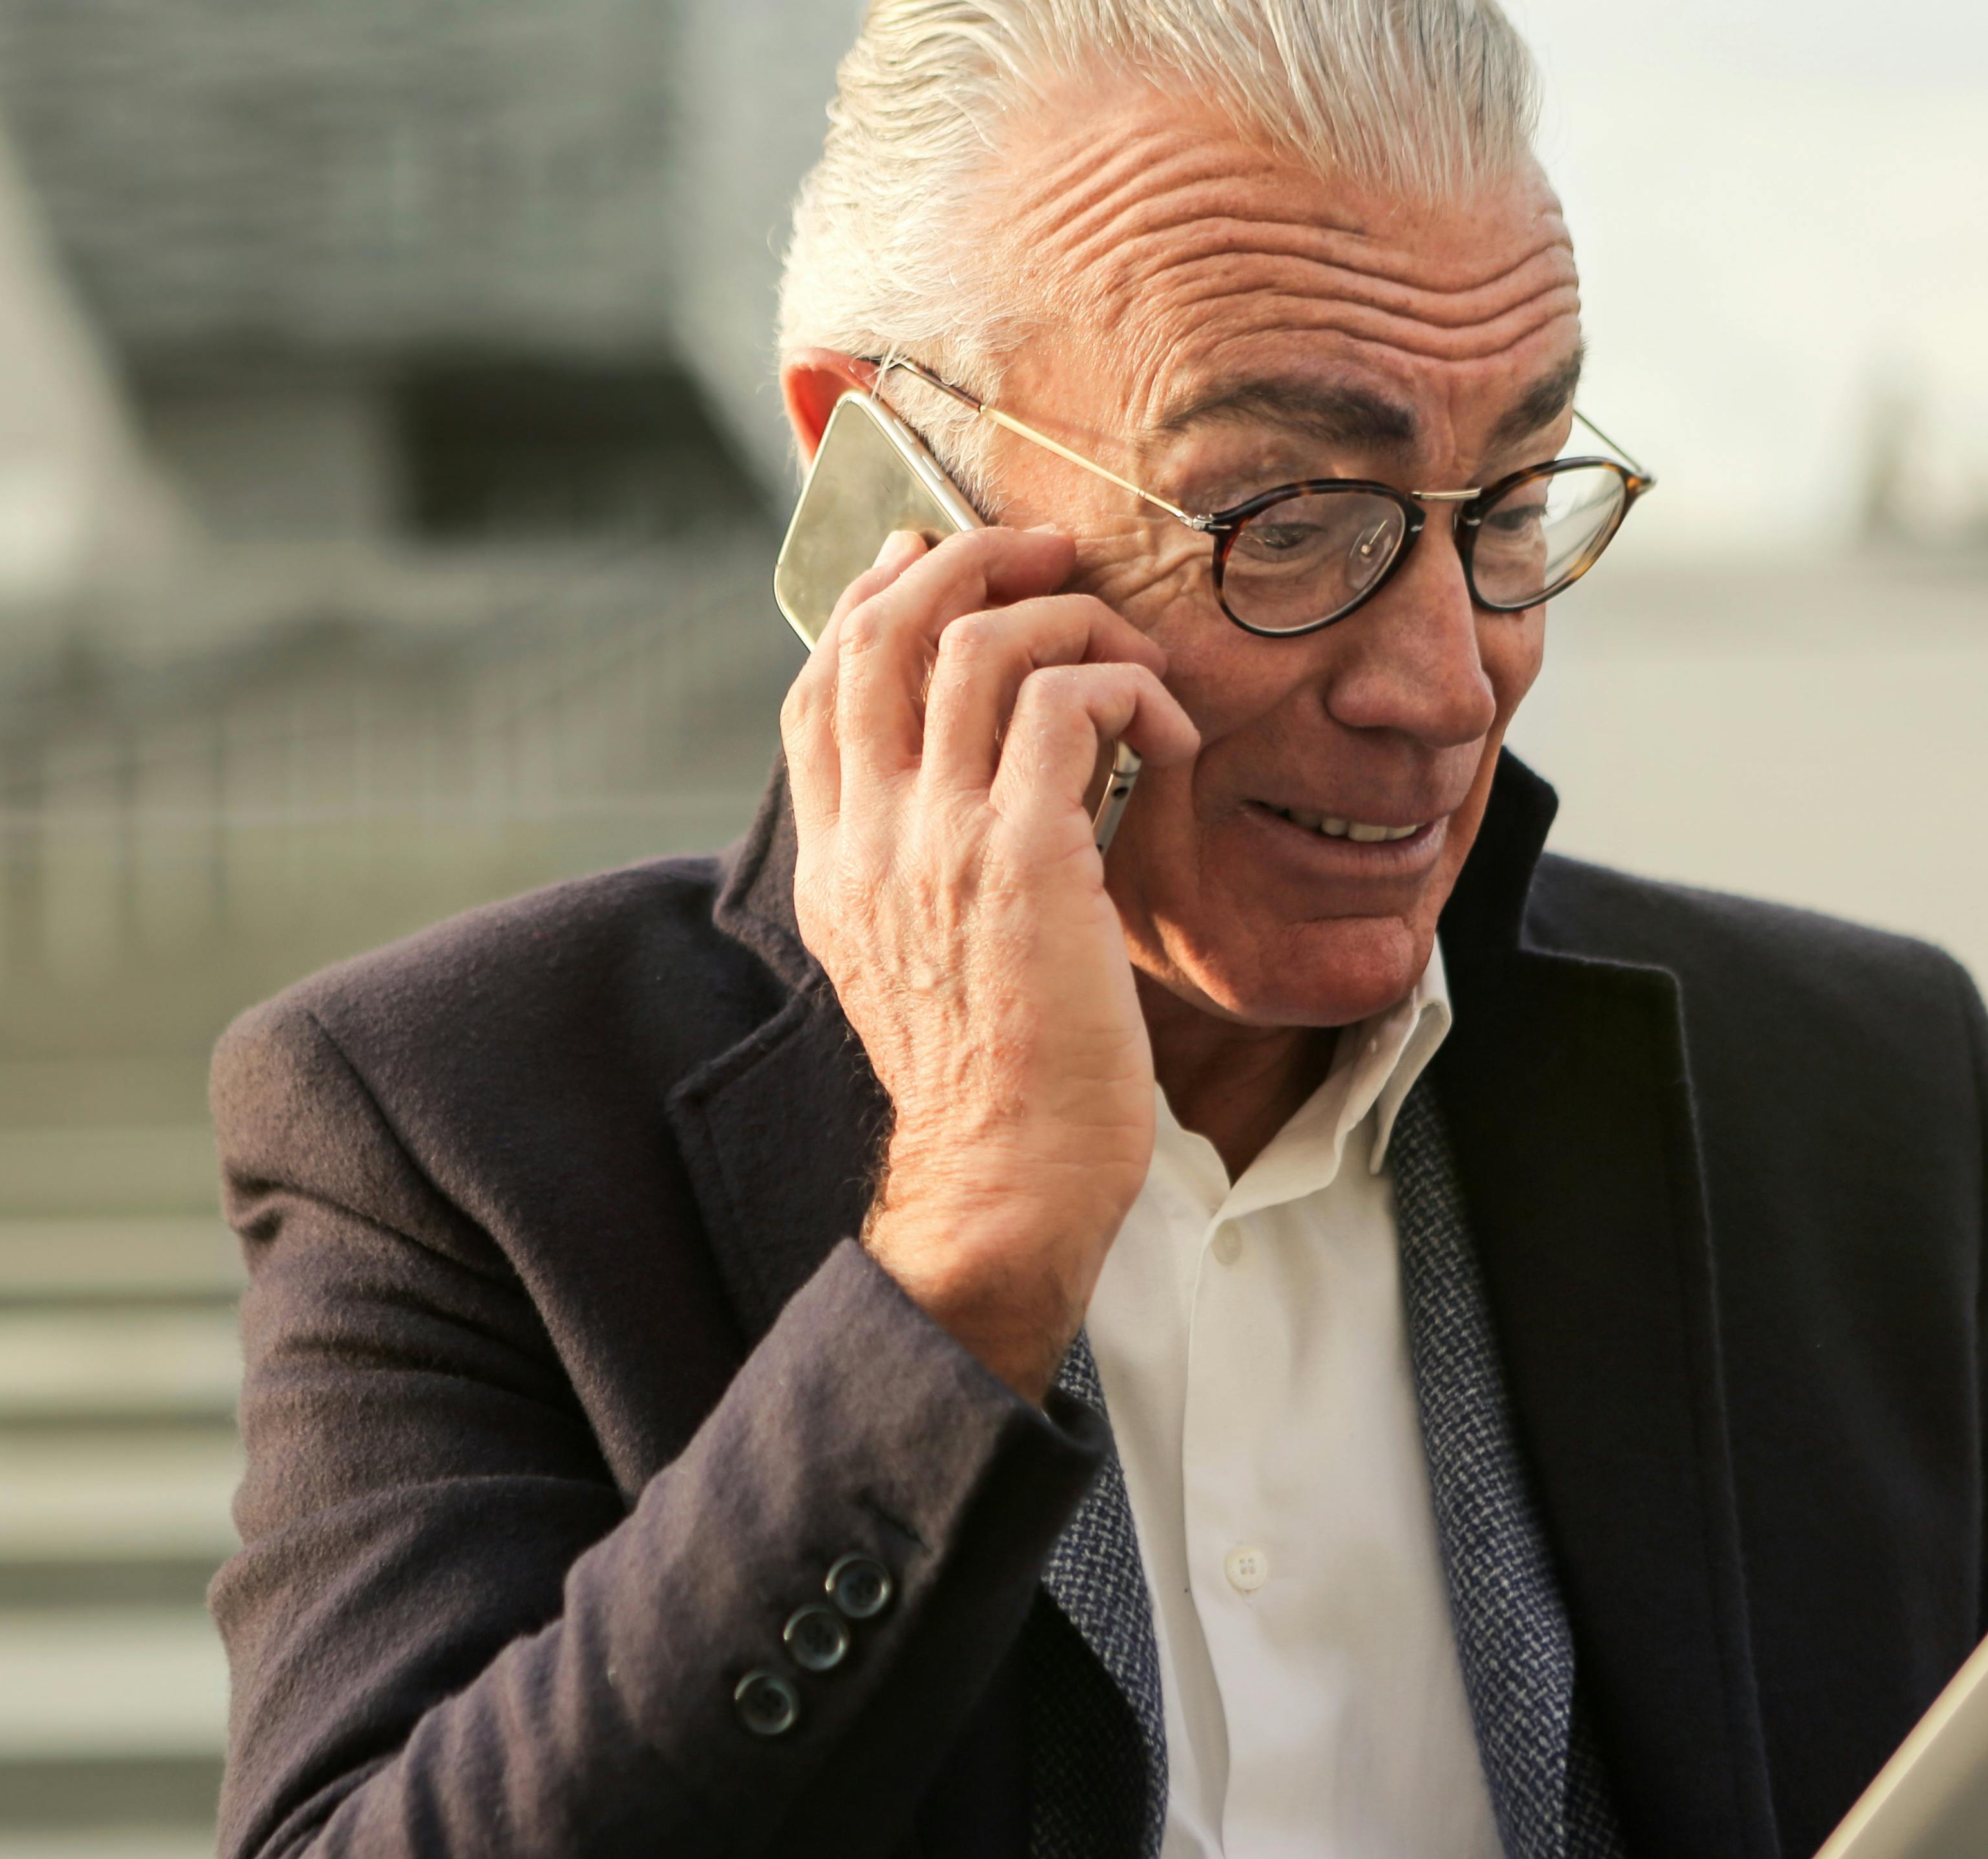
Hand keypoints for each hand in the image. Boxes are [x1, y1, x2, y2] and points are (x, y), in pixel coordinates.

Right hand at [780, 525, 1197, 1398]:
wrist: (1009, 1177)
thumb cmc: (996, 1082)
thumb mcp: (917, 961)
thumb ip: (920, 867)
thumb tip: (969, 782)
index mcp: (835, 864)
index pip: (818, 687)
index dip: (872, 600)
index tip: (932, 560)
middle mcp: (868, 839)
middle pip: (882, 632)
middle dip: (968, 562)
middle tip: (1048, 553)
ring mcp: (937, 843)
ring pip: (977, 643)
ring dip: (1067, 616)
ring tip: (1131, 653)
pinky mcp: (1023, 857)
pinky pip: (1067, 701)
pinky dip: (1127, 686)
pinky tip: (1169, 733)